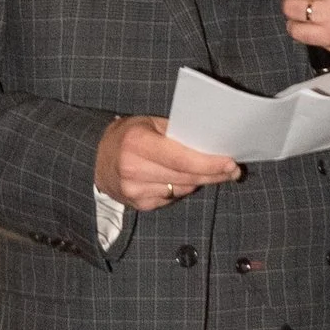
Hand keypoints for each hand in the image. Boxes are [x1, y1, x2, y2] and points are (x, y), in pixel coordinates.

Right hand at [94, 111, 241, 210]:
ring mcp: (135, 190)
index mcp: (137, 143)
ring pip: (182, 189)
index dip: (209, 163)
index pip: (181, 158)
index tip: (230, 163)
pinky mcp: (139, 205)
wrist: (96, 159)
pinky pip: (171, 197)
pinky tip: (185, 179)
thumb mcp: (149, 124)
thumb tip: (209, 144)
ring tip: (214, 172)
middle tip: (233, 170)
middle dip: (213, 174)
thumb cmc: (128, 136)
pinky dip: (182, 188)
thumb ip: (176, 133)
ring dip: (200, 181)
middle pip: (185, 176)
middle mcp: (134, 169)